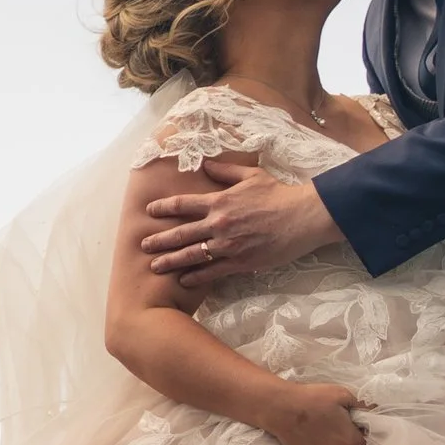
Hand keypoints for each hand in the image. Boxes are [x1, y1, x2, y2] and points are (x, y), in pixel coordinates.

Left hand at [142, 157, 339, 290]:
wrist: (302, 217)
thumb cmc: (279, 195)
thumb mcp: (251, 175)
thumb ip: (225, 171)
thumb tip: (205, 164)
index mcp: (220, 201)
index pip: (183, 204)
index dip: (163, 207)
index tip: (149, 211)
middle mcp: (219, 224)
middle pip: (181, 233)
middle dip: (159, 240)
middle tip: (143, 246)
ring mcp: (228, 245)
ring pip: (192, 255)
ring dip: (171, 261)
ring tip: (155, 267)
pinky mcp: (240, 262)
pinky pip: (212, 272)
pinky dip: (196, 276)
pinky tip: (184, 280)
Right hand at [263, 380, 366, 444]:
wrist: (281, 408)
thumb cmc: (313, 398)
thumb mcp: (342, 394)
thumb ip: (362, 404)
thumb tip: (376, 409)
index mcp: (347, 438)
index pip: (363, 444)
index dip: (360, 435)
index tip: (354, 426)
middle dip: (343, 438)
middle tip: (333, 422)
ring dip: (328, 444)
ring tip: (318, 428)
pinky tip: (308, 435)